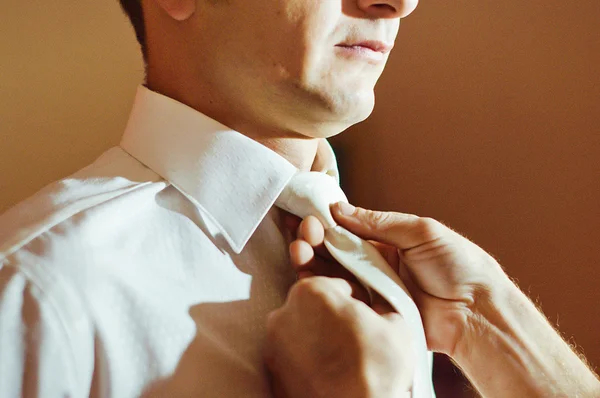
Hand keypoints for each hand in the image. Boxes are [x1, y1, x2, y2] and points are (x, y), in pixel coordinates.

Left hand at [264, 277, 413, 397]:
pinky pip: (292, 360)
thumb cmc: (375, 372)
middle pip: (314, 308)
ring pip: (301, 333)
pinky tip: (329, 374)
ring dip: (319, 340)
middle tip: (356, 338)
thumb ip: (382, 306)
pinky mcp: (271, 375)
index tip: (365, 313)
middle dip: (332, 319)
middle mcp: (283, 314)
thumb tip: (379, 308)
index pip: (335, 285)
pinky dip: (307, 363)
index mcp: (311, 293)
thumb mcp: (396, 325)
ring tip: (344, 361)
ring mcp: (272, 347)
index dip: (354, 299)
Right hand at [288, 203, 511, 356]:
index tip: (306, 217)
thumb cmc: (459, 266)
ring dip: (313, 263)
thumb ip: (379, 222)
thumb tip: (339, 209)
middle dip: (314, 241)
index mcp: (388, 243)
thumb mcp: (421, 231)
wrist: (478, 312)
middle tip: (301, 234)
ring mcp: (373, 292)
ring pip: (334, 276)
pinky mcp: (372, 315)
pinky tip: (309, 278)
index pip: (348, 230)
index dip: (325, 223)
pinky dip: (325, 290)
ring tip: (299, 251)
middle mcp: (376, 266)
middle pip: (335, 253)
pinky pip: (344, 302)